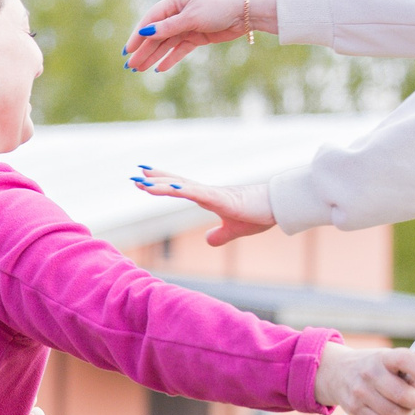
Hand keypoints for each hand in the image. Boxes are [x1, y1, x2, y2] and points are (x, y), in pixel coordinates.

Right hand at [124, 0, 268, 73]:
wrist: (246, 11)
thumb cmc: (218, 7)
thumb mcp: (191, 17)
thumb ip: (168, 27)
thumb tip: (146, 32)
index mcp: (175, 1)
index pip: (151, 20)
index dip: (138, 35)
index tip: (128, 50)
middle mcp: (179, 13)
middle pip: (157, 34)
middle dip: (143, 50)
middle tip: (130, 66)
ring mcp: (188, 25)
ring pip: (166, 43)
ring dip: (153, 56)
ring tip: (140, 70)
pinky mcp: (198, 36)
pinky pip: (180, 49)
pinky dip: (171, 58)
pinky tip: (160, 69)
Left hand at [129, 167, 276, 243]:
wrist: (279, 207)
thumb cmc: (260, 213)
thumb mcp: (234, 230)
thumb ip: (220, 235)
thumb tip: (207, 240)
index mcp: (209, 198)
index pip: (180, 188)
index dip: (162, 183)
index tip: (144, 179)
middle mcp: (208, 192)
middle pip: (176, 183)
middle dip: (155, 179)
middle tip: (135, 174)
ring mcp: (213, 194)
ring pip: (181, 187)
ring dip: (161, 184)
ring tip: (141, 181)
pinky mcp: (221, 198)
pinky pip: (197, 193)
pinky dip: (182, 190)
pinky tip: (170, 187)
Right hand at [314, 346, 414, 414]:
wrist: (337, 372)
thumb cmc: (375, 367)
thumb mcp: (395, 362)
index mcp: (384, 357)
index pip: (405, 360)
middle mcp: (370, 373)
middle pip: (403, 395)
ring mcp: (360, 392)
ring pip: (395, 413)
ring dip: (407, 413)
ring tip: (405, 407)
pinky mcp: (354, 408)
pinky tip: (393, 414)